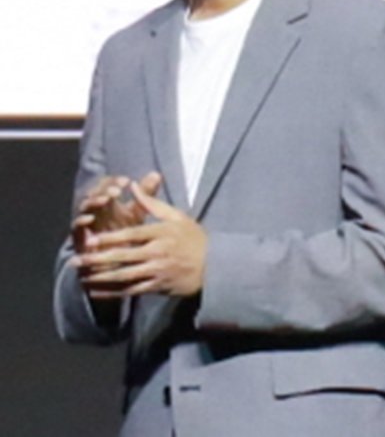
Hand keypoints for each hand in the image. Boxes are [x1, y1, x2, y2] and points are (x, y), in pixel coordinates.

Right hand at [71, 171, 161, 253]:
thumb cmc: (126, 235)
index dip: (114, 181)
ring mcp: (85, 221)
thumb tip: (157, 174)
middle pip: (95, 192)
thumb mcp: (136, 214)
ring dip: (93, 201)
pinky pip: (76, 227)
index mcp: (107, 201)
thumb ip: (145, 195)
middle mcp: (94, 209)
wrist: (115, 264)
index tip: (126, 181)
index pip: (107, 185)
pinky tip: (90, 218)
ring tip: (105, 199)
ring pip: (84, 206)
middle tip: (117, 190)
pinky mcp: (79, 237)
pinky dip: (81, 221)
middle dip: (104, 189)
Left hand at [72, 182, 206, 298]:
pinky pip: (131, 291)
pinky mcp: (158, 287)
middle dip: (98, 260)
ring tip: (82, 277)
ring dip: (102, 278)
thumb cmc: (194, 237)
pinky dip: (113, 292)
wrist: (214, 267)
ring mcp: (157, 272)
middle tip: (78, 260)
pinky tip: (98, 291)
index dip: (110, 238)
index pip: (132, 235)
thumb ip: (152, 202)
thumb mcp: (176, 216)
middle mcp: (158, 253)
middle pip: (124, 257)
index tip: (91, 240)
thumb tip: (133, 185)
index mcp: (161, 234)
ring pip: (125, 277)